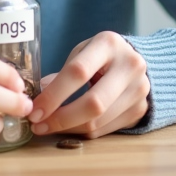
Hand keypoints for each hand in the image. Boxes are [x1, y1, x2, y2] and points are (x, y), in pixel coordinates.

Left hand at [28, 31, 149, 138]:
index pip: (78, 72)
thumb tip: (38, 97)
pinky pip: (105, 129)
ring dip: (68, 129)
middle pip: (93, 103)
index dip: (54, 94)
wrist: (134, 61)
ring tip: (49, 127)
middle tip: (39, 125)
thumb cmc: (101, 56)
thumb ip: (63, 73)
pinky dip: (82, 131)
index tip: (35, 109)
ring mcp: (139, 89)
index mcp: (109, 43)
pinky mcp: (140, 109)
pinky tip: (69, 127)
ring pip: (98, 121)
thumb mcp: (82, 52)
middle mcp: (129, 65)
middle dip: (61, 118)